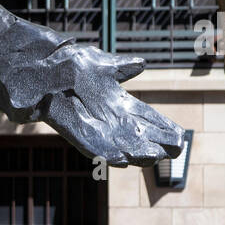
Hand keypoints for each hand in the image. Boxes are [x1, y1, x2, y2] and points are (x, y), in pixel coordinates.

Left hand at [42, 51, 184, 166]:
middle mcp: (110, 118)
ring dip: (137, 152)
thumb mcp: (103, 65)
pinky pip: (94, 147)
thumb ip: (123, 67)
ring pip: (121, 145)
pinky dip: (107, 154)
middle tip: (177, 150)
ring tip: (154, 157)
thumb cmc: (72, 67)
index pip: (148, 117)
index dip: (164, 126)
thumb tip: (142, 64)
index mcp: (119, 103)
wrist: (43, 70)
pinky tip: (121, 160)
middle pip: (139, 135)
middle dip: (157, 143)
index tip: (181, 136)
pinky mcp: (76, 133)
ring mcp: (94, 127)